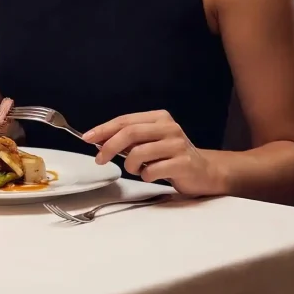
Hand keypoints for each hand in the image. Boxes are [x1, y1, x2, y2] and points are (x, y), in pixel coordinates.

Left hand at [84, 110, 223, 195]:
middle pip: (130, 133)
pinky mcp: (183, 163)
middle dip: (109, 147)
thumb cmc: (171, 156)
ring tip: (136, 169)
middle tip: (100, 159)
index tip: (87, 138)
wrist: (205, 171)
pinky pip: (151, 170)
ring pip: (138, 153)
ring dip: (129, 165)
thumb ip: (129, 139)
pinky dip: (145, 175)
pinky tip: (152, 175)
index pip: (125, 121)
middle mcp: (169, 128)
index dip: (104, 129)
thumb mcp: (150, 141)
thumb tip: (98, 140)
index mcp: (158, 118)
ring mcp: (177, 145)